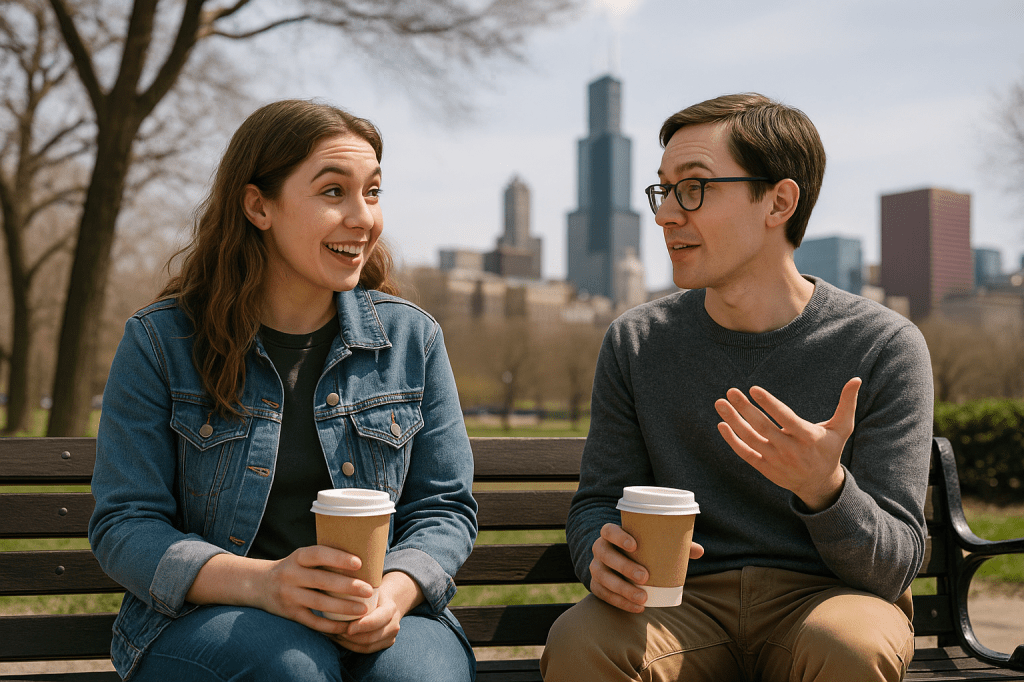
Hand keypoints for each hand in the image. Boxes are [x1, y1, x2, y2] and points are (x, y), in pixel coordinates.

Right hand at [187, 545, 376, 634]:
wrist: (258, 584)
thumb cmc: (293, 568)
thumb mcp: (302, 557)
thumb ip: (324, 558)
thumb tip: (362, 557)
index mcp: (297, 557)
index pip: (318, 554)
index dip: (338, 558)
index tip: (359, 563)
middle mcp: (290, 575)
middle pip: (322, 580)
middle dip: (347, 586)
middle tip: (369, 589)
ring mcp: (288, 595)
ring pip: (319, 602)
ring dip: (343, 607)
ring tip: (363, 609)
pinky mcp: (289, 613)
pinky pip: (312, 621)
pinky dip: (330, 625)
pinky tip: (347, 626)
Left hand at [331, 571, 423, 652]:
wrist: (388, 600)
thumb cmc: (373, 590)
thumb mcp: (369, 584)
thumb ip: (357, 585)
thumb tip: (336, 580)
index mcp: (391, 608)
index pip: (379, 619)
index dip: (363, 625)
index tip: (348, 627)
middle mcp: (394, 624)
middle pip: (372, 637)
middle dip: (352, 637)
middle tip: (334, 632)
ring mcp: (390, 636)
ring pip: (367, 646)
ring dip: (348, 642)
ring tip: (332, 635)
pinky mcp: (384, 644)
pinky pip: (365, 650)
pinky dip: (350, 646)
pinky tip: (338, 638)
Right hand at [589, 523, 703, 612]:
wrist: (619, 563)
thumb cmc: (641, 550)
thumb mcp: (653, 545)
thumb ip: (675, 546)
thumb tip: (700, 551)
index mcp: (611, 535)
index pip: (608, 531)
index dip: (618, 537)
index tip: (635, 545)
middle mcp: (600, 549)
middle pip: (605, 555)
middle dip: (624, 566)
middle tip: (645, 577)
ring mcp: (596, 567)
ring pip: (602, 577)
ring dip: (622, 589)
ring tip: (642, 598)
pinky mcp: (596, 585)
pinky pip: (602, 594)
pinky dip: (620, 602)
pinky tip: (637, 607)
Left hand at [714, 377, 861, 510]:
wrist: (819, 484)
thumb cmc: (829, 450)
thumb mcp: (842, 429)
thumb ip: (846, 404)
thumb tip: (856, 379)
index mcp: (808, 437)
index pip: (786, 418)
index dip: (770, 404)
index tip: (754, 389)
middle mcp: (790, 450)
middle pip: (763, 427)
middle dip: (744, 409)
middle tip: (731, 392)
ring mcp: (776, 460)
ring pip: (750, 439)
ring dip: (733, 421)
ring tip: (720, 403)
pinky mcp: (765, 468)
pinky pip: (745, 453)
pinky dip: (732, 440)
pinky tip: (722, 424)